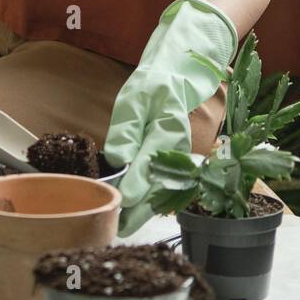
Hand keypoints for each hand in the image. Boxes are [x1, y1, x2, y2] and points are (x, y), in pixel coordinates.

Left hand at [103, 0, 237, 236]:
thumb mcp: (135, 97)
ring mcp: (182, 152)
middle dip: (139, 209)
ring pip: (165, 186)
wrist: (181, 71)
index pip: (150, 162)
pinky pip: (168, 181)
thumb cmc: (155, 82)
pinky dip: (153, 197)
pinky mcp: (179, 155)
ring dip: (146, 208)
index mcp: (169, 127)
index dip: (134, 186)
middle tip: (116, 229)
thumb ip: (126, 129)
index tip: (120, 203)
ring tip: (123, 226)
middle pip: (159, 183)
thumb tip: (118, 160)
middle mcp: (179, 145)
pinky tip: (137, 209)